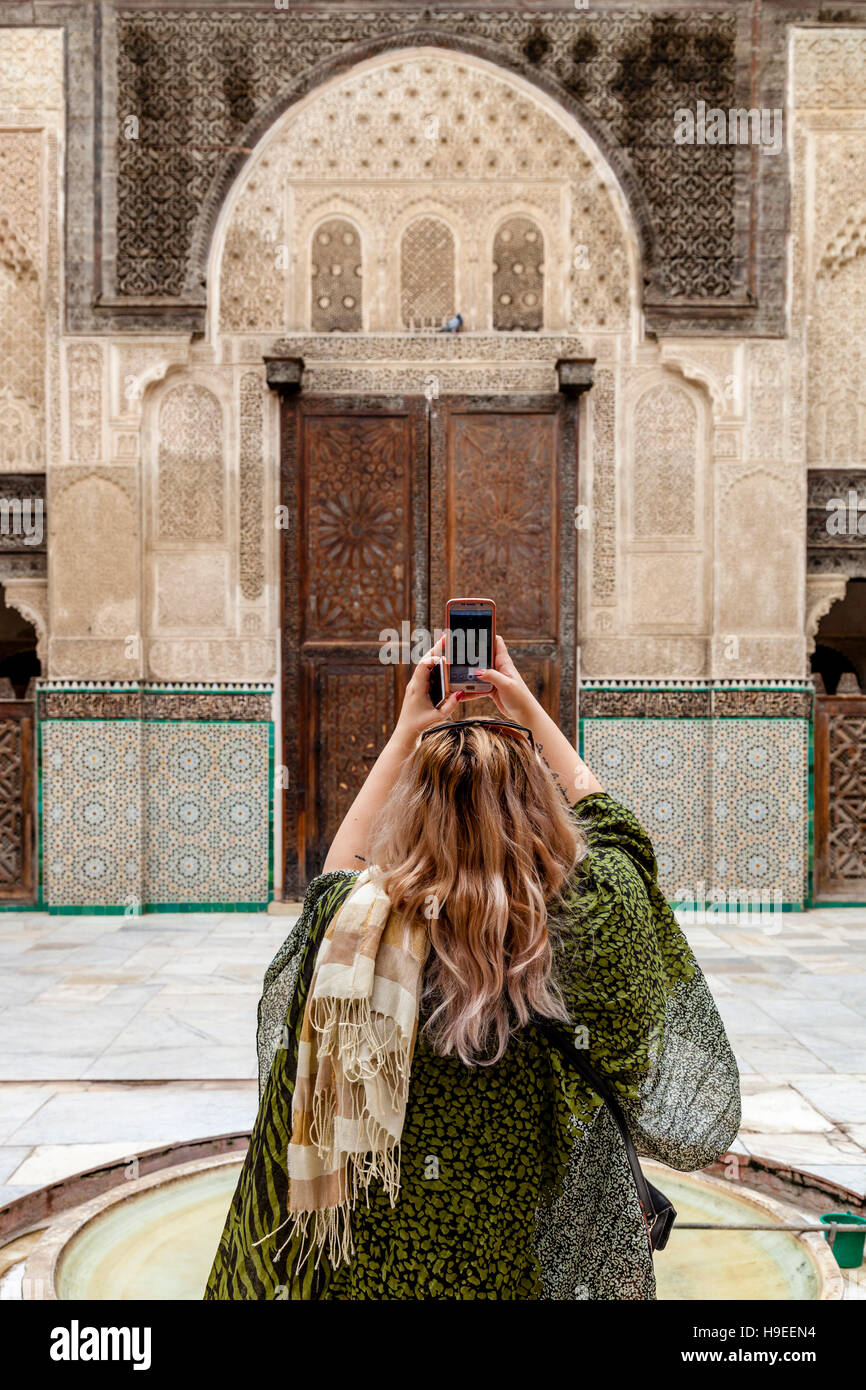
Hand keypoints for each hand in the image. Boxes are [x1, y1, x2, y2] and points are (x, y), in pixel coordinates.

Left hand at [393, 631, 459, 745]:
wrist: (406, 731)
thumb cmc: (420, 724)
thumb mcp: (438, 716)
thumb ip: (450, 705)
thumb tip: (461, 693)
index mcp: (417, 687)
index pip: (423, 666)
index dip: (434, 659)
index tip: (445, 658)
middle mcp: (414, 683)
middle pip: (424, 660)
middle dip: (435, 648)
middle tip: (446, 636)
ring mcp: (415, 684)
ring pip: (424, 664)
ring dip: (434, 654)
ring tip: (445, 643)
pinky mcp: (417, 687)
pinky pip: (425, 671)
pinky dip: (433, 663)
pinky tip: (442, 660)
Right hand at [459, 635, 535, 722]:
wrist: (524, 714)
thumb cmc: (520, 698)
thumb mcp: (506, 685)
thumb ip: (492, 676)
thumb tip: (477, 671)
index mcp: (504, 662)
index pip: (496, 641)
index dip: (487, 633)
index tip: (474, 629)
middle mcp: (498, 667)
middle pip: (482, 655)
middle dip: (470, 653)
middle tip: (456, 651)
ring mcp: (494, 677)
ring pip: (477, 671)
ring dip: (467, 673)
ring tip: (454, 672)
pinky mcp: (490, 688)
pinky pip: (477, 686)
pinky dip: (469, 689)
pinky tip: (460, 692)